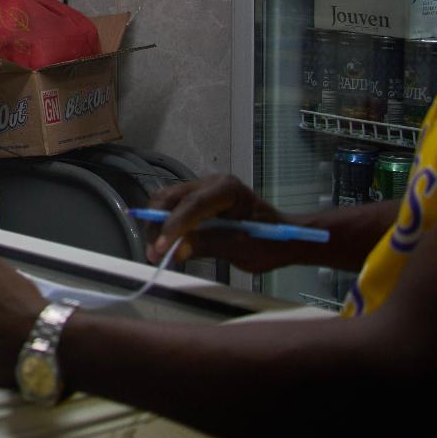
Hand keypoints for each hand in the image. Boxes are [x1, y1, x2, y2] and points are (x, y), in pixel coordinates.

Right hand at [146, 173, 295, 273]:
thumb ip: (208, 245)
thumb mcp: (242, 248)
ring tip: (154, 251)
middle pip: (172, 197)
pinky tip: (162, 243)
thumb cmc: (270, 241)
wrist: (284, 237)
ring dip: (156, 225)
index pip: (193, 204)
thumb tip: (176, 251)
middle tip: (152, 253)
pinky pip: (172, 209)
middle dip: (158, 224)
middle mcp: (210, 184)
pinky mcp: (196, 202)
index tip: (161, 248)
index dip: (174, 226)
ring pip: (166, 201)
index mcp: (227, 189)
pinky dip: (163, 226)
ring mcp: (202, 191)